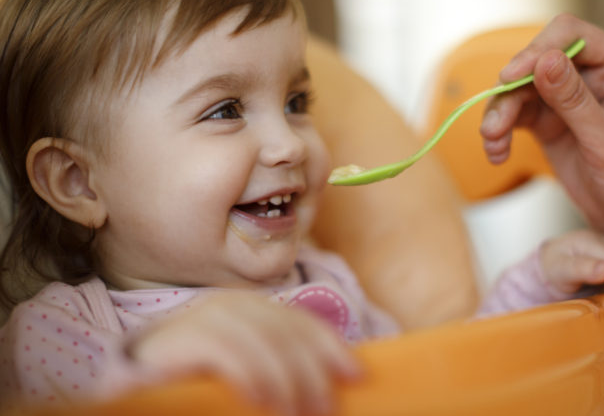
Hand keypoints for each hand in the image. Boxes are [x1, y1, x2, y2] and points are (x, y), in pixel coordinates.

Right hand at [130, 291, 361, 415]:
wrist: (138, 389)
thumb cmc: (198, 389)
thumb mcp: (250, 380)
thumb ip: (280, 375)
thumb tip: (330, 390)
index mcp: (252, 314)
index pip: (299, 322)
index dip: (330, 346)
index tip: (356, 375)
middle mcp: (231, 308)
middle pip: (284, 329)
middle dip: (311, 371)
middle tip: (324, 410)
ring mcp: (203, 319)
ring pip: (259, 339)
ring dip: (285, 379)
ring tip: (296, 414)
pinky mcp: (178, 339)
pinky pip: (224, 350)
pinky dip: (249, 374)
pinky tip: (261, 400)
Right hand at [480, 13, 603, 249]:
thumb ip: (575, 101)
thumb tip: (544, 60)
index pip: (570, 34)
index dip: (536, 49)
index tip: (509, 77)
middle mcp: (593, 74)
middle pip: (536, 59)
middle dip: (511, 90)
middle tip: (494, 126)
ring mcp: (568, 96)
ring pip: (519, 88)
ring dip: (500, 113)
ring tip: (493, 143)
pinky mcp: (550, 119)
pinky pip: (515, 113)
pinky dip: (500, 131)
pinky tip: (497, 154)